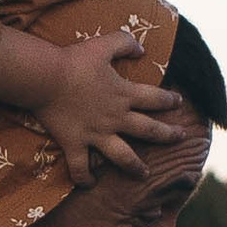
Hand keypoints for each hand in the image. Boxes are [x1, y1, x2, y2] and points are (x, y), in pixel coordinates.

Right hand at [33, 34, 179, 182]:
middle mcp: (115, 118)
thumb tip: (141, 48)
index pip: (155, 99)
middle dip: (168, 135)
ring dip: (135, 167)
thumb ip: (124, 42)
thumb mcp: (102, 44)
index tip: (179, 102)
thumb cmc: (73, 60)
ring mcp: (96, 135)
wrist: (45, 76)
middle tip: (180, 138)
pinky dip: (84, 178)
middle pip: (149, 130)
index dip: (169, 100)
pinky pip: (81, 168)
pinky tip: (88, 184)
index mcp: (123, 94)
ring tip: (144, 174)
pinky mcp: (75, 144)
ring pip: (124, 157)